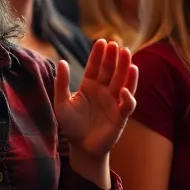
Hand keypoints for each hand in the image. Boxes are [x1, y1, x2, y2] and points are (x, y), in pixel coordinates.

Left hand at [54, 39, 138, 158]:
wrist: (81, 148)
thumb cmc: (71, 125)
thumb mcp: (61, 103)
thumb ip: (62, 83)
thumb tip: (62, 62)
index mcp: (89, 85)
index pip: (95, 66)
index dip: (98, 54)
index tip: (101, 41)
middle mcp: (104, 90)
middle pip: (111, 71)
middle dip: (114, 57)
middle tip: (116, 44)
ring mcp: (114, 102)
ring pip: (123, 82)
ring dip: (126, 69)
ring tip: (128, 56)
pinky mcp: (121, 116)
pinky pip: (127, 104)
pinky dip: (128, 97)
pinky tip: (125, 89)